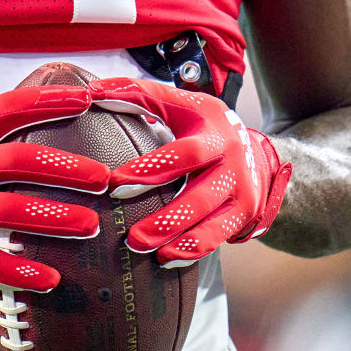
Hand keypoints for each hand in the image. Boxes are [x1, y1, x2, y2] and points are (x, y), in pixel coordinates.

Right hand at [0, 85, 108, 290]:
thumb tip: (52, 120)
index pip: (8, 108)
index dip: (48, 101)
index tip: (86, 99)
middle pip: (17, 161)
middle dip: (66, 168)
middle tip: (103, 177)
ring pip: (7, 211)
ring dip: (54, 218)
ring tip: (90, 224)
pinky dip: (18, 270)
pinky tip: (49, 277)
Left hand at [88, 77, 291, 266]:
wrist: (258, 152)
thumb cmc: (203, 125)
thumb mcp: (179, 103)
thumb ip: (138, 95)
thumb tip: (92, 91)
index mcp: (212, 129)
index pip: (184, 153)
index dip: (151, 168)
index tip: (115, 182)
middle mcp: (231, 161)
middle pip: (200, 195)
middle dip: (165, 217)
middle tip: (130, 235)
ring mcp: (240, 191)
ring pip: (210, 222)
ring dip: (176, 239)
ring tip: (142, 249)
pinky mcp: (243, 214)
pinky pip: (218, 237)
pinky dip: (192, 250)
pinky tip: (166, 259)